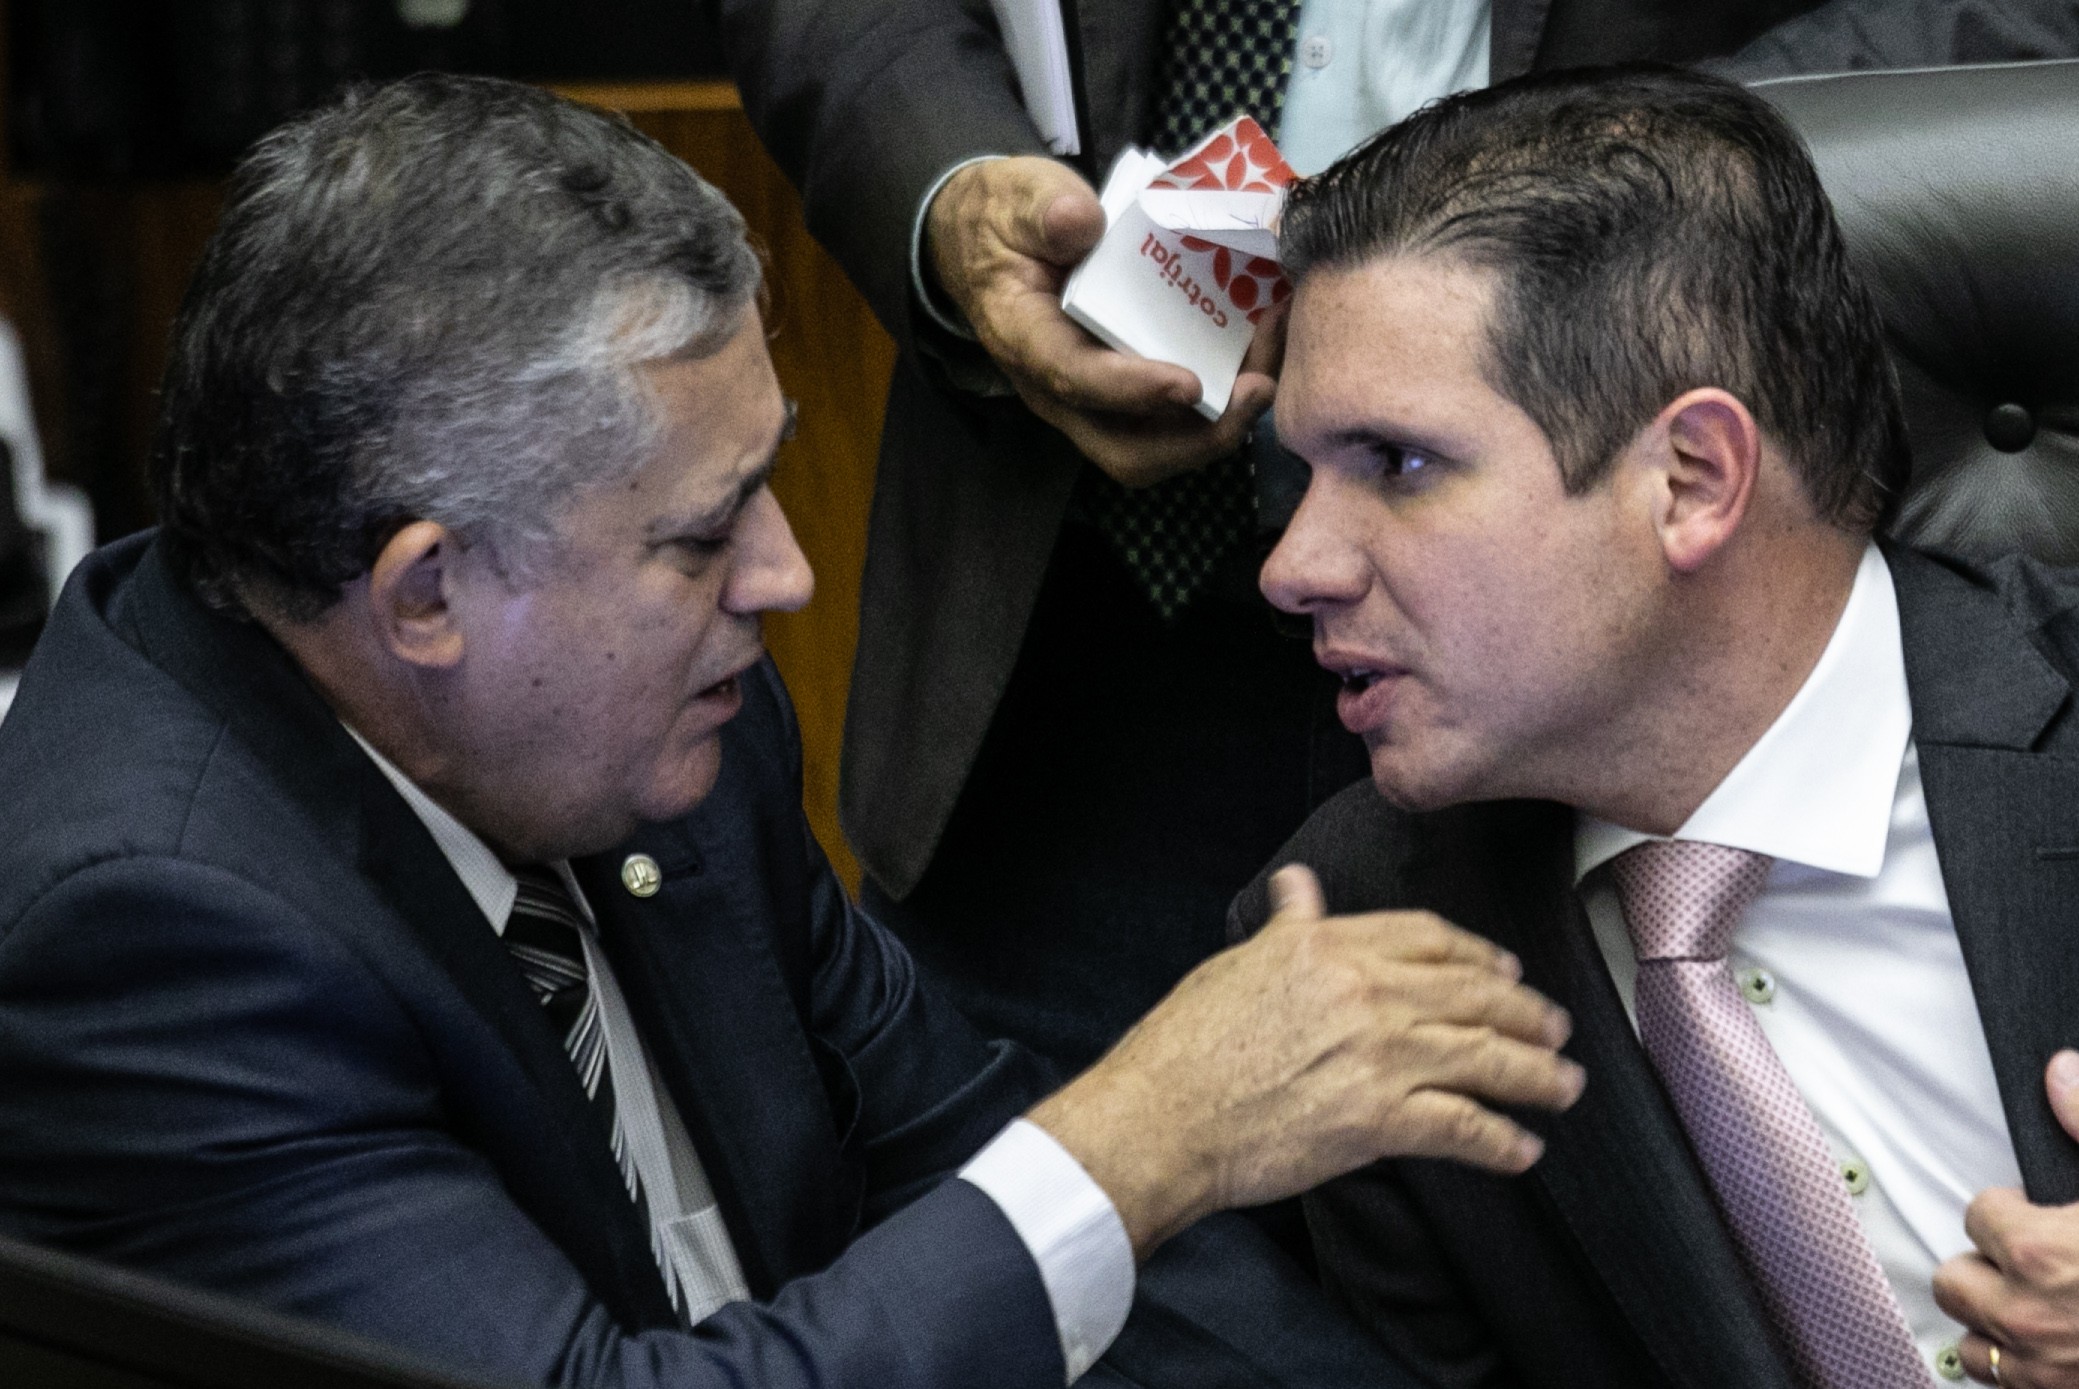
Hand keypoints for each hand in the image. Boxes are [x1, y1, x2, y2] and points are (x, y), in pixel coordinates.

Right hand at [924, 155, 1277, 487]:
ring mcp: (1095, 399)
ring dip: (1223, 422)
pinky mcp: (1125, 393)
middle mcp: (1059, 388)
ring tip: (1270, 370)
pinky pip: (1176, 421)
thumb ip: (1045, 209)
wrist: (992, 243)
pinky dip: (1223, 399)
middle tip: (1256, 392)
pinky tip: (1260, 352)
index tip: (1190, 385)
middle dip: (1198, 437)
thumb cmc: (1008, 221)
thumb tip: (1082, 222)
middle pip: (1126, 450)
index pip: (1074, 379)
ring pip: (1160, 446)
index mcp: (1025, 339)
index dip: (1132, 390)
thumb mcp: (1017, 197)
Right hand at [1028, 865, 1585, 1257]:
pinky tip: (1522, 1150)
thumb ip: (1286, 927)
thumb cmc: (1186, 1045)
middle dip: (1526, 1012)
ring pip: (1485, 1057)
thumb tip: (1298, 886)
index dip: (1477, 954)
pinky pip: (1462, 1126)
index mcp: (1330, 947)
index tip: (1503, 968)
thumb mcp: (1237, 963)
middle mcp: (1366, 992)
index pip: (1428, 938)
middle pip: (1474, 994)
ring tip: (1565, 1085)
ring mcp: (1379, 1055)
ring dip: (1536, 1074)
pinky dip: (1501, 1141)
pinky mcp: (1381, 1119)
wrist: (1165, 1116)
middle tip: (1556, 1026)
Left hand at [1935, 1051, 2078, 1384]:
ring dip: (1996, 1320)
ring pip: (1972, 1338)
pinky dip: (2019, 1366)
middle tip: (2033, 1259)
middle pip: (1954, 1280)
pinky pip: (2002, 1383)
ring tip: (2039, 1301)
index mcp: (2037, 1251)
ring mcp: (2039, 1367)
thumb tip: (2059, 1071)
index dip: (2012, 1211)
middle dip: (1988, 1266)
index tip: (2041, 1215)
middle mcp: (2026, 1315)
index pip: (1977, 1215)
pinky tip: (2053, 1343)